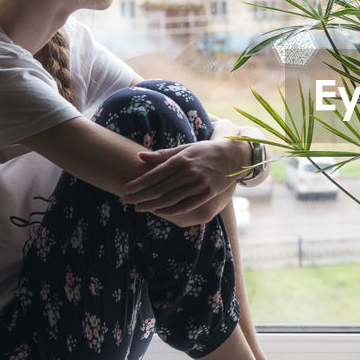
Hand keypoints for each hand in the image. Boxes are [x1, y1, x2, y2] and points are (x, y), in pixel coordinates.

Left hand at [119, 139, 241, 225]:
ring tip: (138, 208)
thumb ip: (163, 154)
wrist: (234, 156)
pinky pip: (186, 205)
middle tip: (125, 201)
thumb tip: (140, 156)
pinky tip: (159, 211)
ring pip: (170, 199)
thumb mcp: (185, 148)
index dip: (138, 184)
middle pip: (159, 189)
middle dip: (140, 196)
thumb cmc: (205, 151)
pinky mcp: (207, 194)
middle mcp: (189, 172)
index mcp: (182, 159)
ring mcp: (199, 184)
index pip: (155, 175)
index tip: (125, 189)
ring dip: (152, 205)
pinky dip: (171, 210)